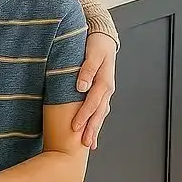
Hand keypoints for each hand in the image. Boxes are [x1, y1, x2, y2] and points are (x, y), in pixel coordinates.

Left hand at [72, 32, 116, 148]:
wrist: (104, 38)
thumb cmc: (96, 44)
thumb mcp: (92, 53)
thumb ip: (86, 69)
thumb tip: (81, 87)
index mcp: (104, 82)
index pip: (92, 103)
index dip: (83, 116)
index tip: (74, 127)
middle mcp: (107, 89)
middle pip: (99, 113)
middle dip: (92, 129)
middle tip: (84, 144)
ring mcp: (105, 91)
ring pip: (101, 113)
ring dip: (95, 128)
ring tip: (90, 143)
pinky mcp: (102, 91)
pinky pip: (100, 108)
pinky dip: (96, 120)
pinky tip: (92, 129)